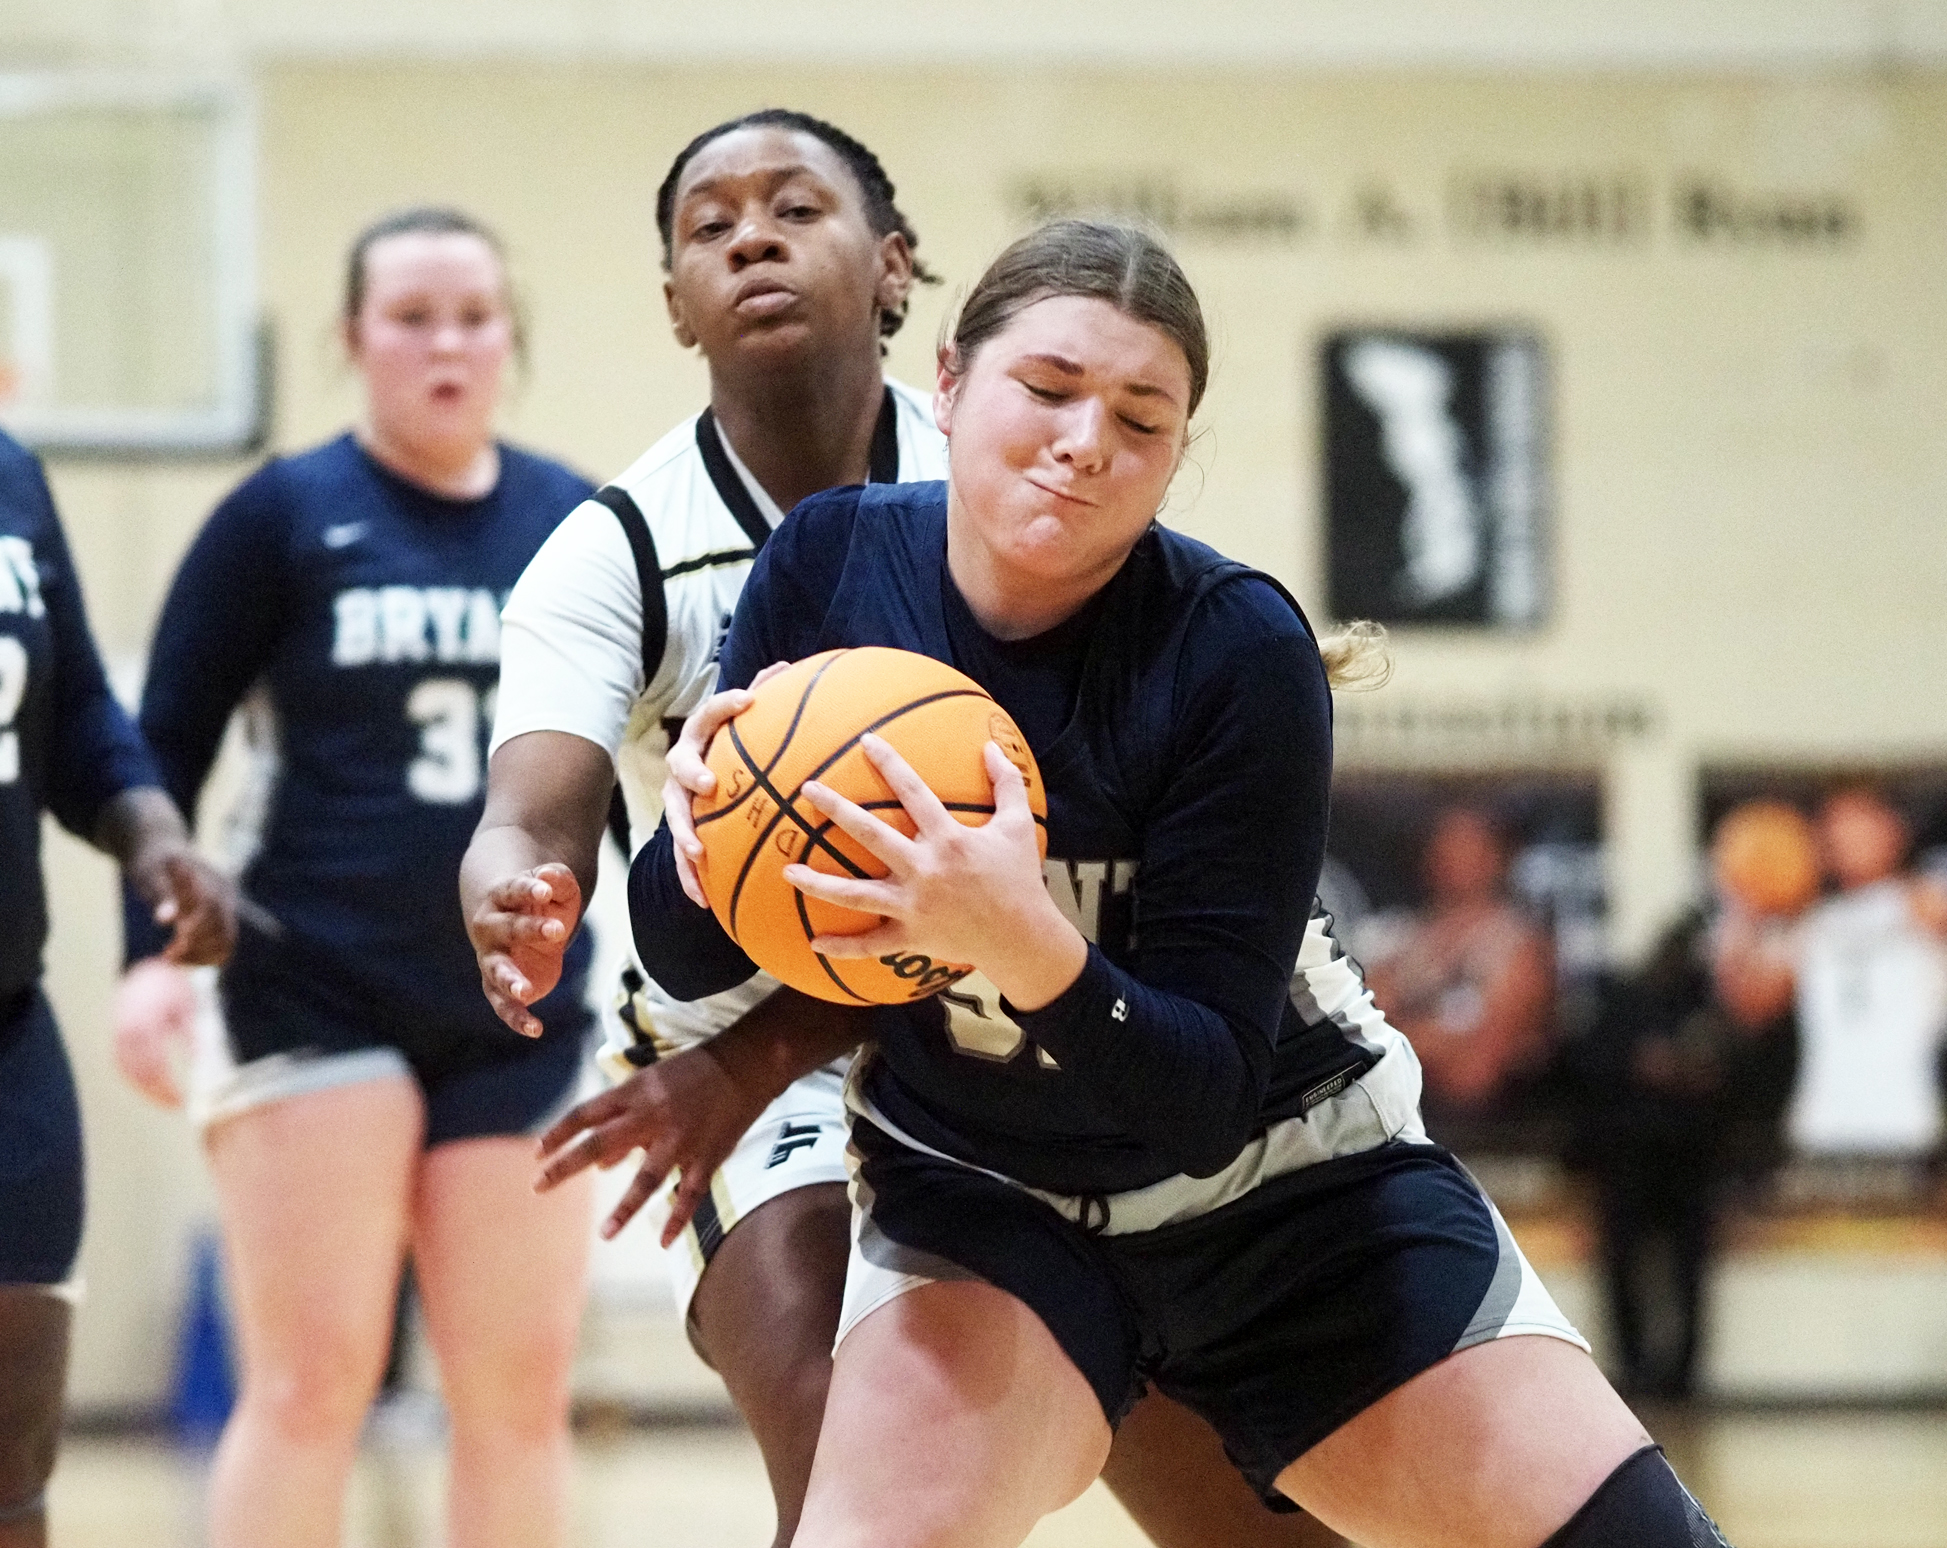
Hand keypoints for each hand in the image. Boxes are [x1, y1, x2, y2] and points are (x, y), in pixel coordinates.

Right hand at [113, 957, 196, 1107]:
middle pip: (139, 1073)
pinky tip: (149, 1088)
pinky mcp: (116, 1038)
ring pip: (127, 1072)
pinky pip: (122, 1065)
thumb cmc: (171, 989)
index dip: (168, 1086)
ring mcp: (118, 1035)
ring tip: (164, 1100)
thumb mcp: (188, 1009)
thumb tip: (201, 1063)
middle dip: (157, 1092)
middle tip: (175, 1104)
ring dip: (144, 1090)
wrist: (147, 972)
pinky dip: (134, 1079)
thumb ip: (193, 1036)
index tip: (182, 1098)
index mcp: (146, 1024)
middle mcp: (127, 1032)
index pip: (156, 1065)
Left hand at [128, 843, 235, 966]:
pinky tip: (181, 957)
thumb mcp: (150, 874)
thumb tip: (165, 919)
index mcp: (211, 879)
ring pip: (227, 941)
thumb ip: (161, 894)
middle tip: (167, 956)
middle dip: (197, 949)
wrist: (162, 850)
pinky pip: (223, 944)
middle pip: (225, 930)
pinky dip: (205, 956)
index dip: (195, 931)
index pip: (212, 910)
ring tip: (171, 958)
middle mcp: (225, 893)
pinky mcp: (221, 916)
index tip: (170, 949)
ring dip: (202, 956)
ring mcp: (227, 905)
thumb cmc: (151, 862)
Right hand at [467, 862, 580, 1037]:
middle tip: (557, 931)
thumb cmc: (541, 901)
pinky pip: (503, 1004)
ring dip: (510, 980)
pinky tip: (535, 1028)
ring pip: (495, 970)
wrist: (518, 919)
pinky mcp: (500, 985)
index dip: (528, 889)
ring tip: (525, 990)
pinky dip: (517, 1017)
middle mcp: (491, 927)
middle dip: (529, 929)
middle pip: (506, 928)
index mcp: (502, 896)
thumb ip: (556, 879)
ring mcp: (492, 958)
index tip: (545, 889)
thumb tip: (548, 874)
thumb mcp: (556, 886)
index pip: (512, 889)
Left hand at [533, 1042, 770, 1243]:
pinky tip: (665, 1240)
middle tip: (538, 1187)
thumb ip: (623, 1121)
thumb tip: (598, 1166)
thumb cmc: (692, 1074)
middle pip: (601, 1143)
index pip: (586, 1113)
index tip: (536, 1155)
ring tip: (605, 1234)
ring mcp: (681, 1138)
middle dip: (566, 1166)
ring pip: (648, 1178)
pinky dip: (679, 1218)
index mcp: (635, 1093)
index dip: (559, 1134)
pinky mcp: (708, 1155)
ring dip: (625, 1208)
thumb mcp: (651, 1085)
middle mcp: (652, 1115)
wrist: (745, 1065)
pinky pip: (690, 1192)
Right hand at [664, 661, 793, 906]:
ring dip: (685, 835)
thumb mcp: (745, 723)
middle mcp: (683, 766)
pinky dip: (689, 878)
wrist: (702, 778)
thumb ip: (763, 695)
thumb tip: (786, 666)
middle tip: (708, 782)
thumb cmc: (734, 747)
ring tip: (699, 854)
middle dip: (692, 774)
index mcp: (701, 737)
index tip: (746, 699)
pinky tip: (702, 901)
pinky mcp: (682, 832)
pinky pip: (681, 857)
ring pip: (675, 817)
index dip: (725, 706)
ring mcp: (678, 801)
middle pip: (681, 766)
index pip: (709, 715)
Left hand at [785, 736, 1082, 1010]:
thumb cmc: (1019, 879)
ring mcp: (913, 905)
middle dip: (836, 811)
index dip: (890, 763)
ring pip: (856, 894)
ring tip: (788, 871)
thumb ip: (1007, 784)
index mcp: (949, 839)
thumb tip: (991, 747)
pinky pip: (871, 944)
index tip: (865, 741)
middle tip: (807, 791)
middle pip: (870, 835)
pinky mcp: (911, 936)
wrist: (1022, 937)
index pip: (913, 792)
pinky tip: (815, 942)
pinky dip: (843, 947)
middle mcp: (924, 869)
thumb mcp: (1019, 825)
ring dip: (819, 883)